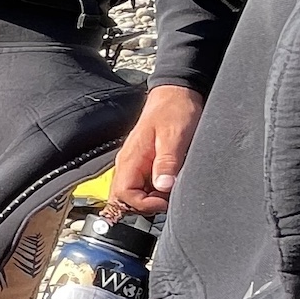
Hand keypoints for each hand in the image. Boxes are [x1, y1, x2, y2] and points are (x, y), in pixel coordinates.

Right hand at [112, 84, 203, 212]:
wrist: (176, 93)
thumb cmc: (174, 110)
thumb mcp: (174, 135)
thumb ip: (167, 161)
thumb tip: (163, 186)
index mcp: (131, 159)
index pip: (123, 195)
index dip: (143, 204)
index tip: (165, 200)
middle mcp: (128, 164)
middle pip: (124, 199)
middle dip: (145, 205)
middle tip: (168, 199)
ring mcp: (134, 165)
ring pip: (133, 195)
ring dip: (151, 199)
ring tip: (171, 190)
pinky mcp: (144, 164)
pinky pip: (142, 186)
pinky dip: (155, 191)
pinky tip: (170, 182)